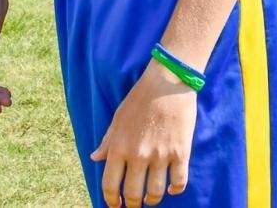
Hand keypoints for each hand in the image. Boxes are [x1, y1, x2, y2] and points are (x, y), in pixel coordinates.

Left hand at [90, 61, 198, 207]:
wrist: (168, 82)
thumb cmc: (140, 98)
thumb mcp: (118, 118)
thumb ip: (107, 141)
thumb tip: (95, 158)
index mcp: (119, 147)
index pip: (110, 185)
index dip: (111, 200)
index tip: (115, 204)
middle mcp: (138, 155)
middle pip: (133, 194)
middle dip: (132, 204)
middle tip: (134, 203)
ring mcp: (161, 155)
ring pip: (155, 193)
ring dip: (152, 200)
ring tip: (151, 198)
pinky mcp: (181, 152)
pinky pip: (179, 182)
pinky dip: (175, 190)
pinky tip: (171, 189)